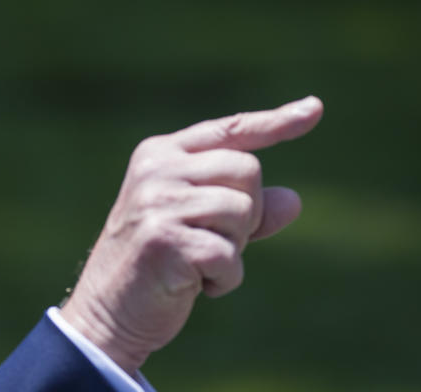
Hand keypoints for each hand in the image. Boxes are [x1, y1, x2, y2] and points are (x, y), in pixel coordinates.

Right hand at [59, 96, 322, 372]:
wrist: (106, 311)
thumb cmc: (156, 265)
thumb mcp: (200, 226)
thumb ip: (243, 210)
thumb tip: (294, 201)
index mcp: (161, 154)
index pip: (228, 130)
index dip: (275, 121)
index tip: (314, 108)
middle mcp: (157, 169)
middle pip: (247, 170)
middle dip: (247, 213)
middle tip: (212, 241)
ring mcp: (158, 202)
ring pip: (242, 211)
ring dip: (234, 250)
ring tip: (198, 264)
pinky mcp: (164, 240)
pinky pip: (228, 255)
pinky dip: (225, 279)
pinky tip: (196, 287)